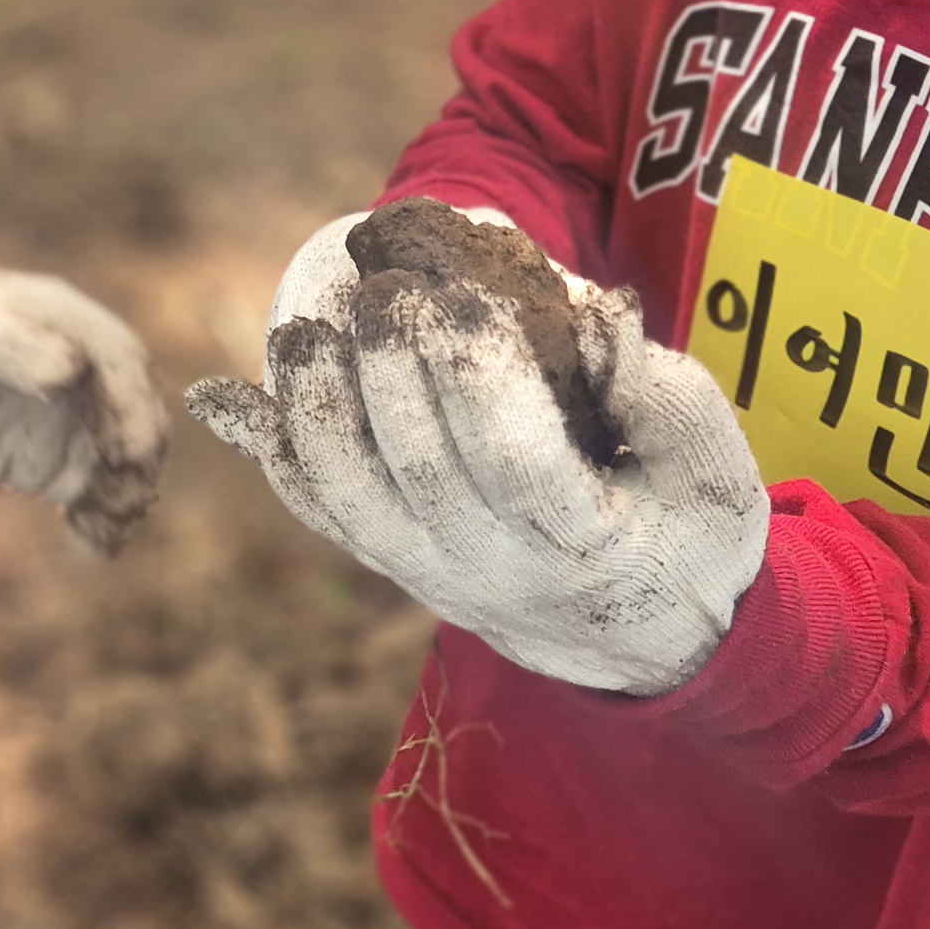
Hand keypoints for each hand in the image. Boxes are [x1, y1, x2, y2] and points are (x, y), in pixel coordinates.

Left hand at [0, 263, 167, 555]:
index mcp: (59, 318)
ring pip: (118, 455)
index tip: (130, 450)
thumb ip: (6, 346)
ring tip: (112, 530)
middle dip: (139, 455)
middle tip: (128, 501)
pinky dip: (100, 516)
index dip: (133, 403)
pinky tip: (100, 545)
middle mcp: (75, 365)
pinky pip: (89, 489)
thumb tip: (71, 370)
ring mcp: (64, 414)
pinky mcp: (45, 457)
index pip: (119, 358)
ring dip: (126, 490)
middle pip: (131, 409)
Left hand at [185, 211, 769, 694]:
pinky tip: (219, 397)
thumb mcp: (710, 469)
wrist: (642, 639)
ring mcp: (426, 573)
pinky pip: (315, 509)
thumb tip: (595, 312)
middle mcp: (489, 569)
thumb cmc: (684, 528)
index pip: (512, 460)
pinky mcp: (388, 562)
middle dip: (391, 369)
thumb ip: (664, 392)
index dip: (478, 377)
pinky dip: (267, 450)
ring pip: (345, 495)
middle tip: (384, 289)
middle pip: (414, 467)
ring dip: (312, 408)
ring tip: (305, 330)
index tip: (461, 297)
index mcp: (579, 543)